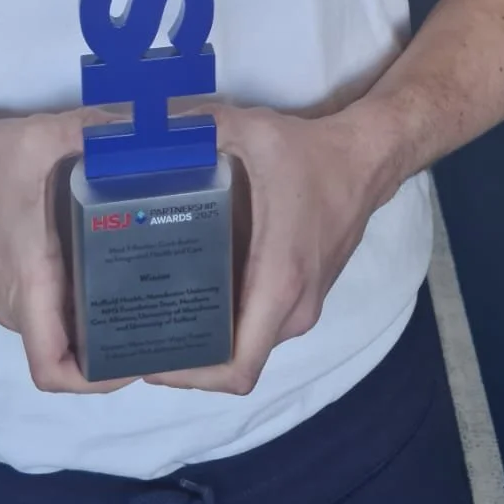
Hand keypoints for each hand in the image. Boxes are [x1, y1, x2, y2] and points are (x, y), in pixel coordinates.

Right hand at [0, 104, 135, 396]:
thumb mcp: (46, 137)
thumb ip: (100, 131)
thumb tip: (152, 127)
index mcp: (28, 285)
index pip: (52, 368)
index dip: (96, 379)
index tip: (140, 357)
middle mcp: (18, 305)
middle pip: (68, 355)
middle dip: (115, 349)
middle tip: (166, 319)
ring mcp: (14, 298)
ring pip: (62, 333)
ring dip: (101, 327)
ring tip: (153, 295)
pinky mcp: (15, 283)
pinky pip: (54, 312)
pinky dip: (85, 305)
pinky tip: (121, 270)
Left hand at [145, 101, 392, 396]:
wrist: (365, 160)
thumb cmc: (310, 153)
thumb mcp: (249, 131)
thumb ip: (195, 129)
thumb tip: (144, 128)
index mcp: (278, 281)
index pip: (239, 366)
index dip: (191, 375)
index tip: (150, 361)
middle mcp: (293, 307)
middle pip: (237, 364)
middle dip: (187, 361)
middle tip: (138, 336)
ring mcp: (303, 307)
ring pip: (250, 347)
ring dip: (208, 344)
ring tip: (157, 316)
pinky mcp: (304, 296)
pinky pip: (261, 327)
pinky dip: (229, 325)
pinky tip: (195, 295)